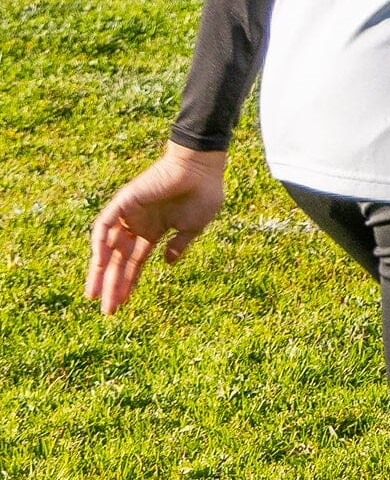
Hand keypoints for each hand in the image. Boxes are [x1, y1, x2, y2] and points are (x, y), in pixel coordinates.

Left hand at [88, 144, 226, 315]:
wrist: (202, 168)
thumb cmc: (203, 195)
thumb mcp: (193, 227)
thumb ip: (179, 245)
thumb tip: (168, 263)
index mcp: (154, 232)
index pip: (135, 262)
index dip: (128, 283)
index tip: (121, 304)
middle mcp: (137, 225)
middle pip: (118, 260)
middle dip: (112, 285)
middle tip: (106, 310)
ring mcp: (129, 214)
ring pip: (107, 247)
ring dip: (100, 271)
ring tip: (95, 294)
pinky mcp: (124, 201)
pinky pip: (104, 225)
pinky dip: (99, 244)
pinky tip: (99, 263)